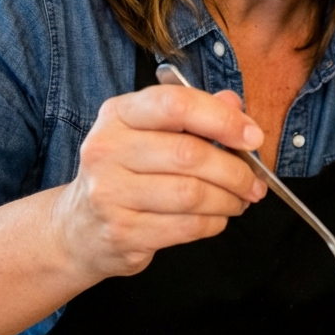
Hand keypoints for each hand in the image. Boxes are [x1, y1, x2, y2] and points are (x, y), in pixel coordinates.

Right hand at [53, 85, 266, 280]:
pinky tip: (218, 218)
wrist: (79, 228)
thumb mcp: (152, 133)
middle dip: (236, 171)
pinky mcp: (122, 232)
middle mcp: (106, 150)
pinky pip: (187, 226)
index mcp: (118, 115)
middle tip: (255, 182)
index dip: (223, 119)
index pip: (177, 105)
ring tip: (241, 200)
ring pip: (192, 194)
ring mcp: (110, 194)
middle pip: (190, 154)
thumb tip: (234, 102)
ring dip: (229, 200)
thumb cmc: (127, 173)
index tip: (254, 137)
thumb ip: (194, 115)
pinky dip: (214, 223)